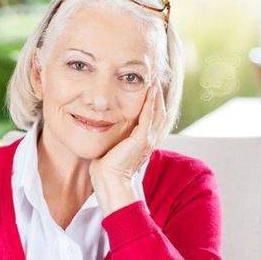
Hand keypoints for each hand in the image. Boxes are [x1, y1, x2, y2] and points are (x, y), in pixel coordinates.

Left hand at [90, 81, 165, 215]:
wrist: (108, 181)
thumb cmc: (105, 168)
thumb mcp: (112, 147)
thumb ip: (113, 136)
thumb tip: (101, 125)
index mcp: (143, 143)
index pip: (153, 118)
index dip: (153, 103)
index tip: (148, 88)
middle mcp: (149, 140)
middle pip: (159, 113)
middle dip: (157, 96)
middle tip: (154, 79)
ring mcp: (148, 140)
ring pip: (157, 112)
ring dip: (156, 95)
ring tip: (153, 80)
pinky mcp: (142, 139)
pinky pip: (149, 116)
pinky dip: (151, 102)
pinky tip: (150, 90)